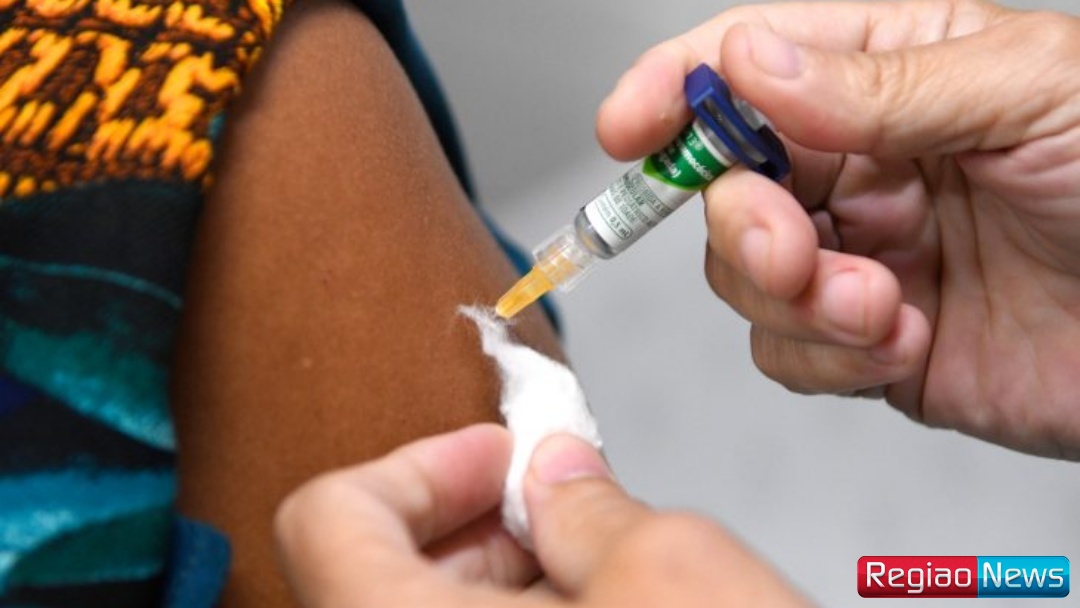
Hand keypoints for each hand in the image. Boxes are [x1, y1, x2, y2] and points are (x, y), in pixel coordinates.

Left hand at [274, 424, 808, 606]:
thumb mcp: (674, 575)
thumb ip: (588, 504)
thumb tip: (558, 474)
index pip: (327, 520)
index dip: (419, 465)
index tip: (498, 461)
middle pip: (367, 582)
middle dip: (472, 530)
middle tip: (557, 514)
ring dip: (492, 594)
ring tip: (592, 584)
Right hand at [598, 0, 1079, 458]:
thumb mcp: (1028, 91)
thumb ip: (875, 85)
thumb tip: (746, 62)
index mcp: (890, 76)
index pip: (746, 66)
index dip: (673, 92)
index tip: (624, 130)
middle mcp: (862, 167)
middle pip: (726, 186)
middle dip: (742, 225)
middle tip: (789, 247)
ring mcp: (861, 257)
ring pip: (744, 280)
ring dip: (794, 300)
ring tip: (879, 306)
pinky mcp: (873, 345)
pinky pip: (790, 354)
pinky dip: (829, 358)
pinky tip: (903, 342)